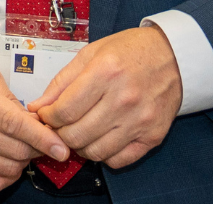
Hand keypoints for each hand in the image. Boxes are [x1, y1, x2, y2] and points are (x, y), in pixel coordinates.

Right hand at [0, 56, 66, 191]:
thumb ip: (12, 101)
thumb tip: (38, 124)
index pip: (15, 124)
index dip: (42, 138)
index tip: (60, 147)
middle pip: (15, 150)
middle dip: (36, 148)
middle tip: (41, 140)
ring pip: (7, 168)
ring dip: (23, 162)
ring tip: (21, 148)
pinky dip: (7, 175)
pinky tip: (8, 162)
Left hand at [33, 25, 182, 168]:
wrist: (174, 56)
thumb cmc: (130, 51)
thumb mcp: (91, 53)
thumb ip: (62, 81)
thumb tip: (38, 107)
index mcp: (106, 72)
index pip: (64, 110)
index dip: (48, 117)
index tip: (46, 115)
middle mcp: (124, 98)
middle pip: (76, 135)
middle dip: (59, 134)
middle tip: (59, 126)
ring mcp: (140, 120)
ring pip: (95, 152)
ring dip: (80, 147)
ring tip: (79, 132)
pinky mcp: (153, 136)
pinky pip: (118, 160)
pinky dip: (104, 155)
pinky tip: (101, 138)